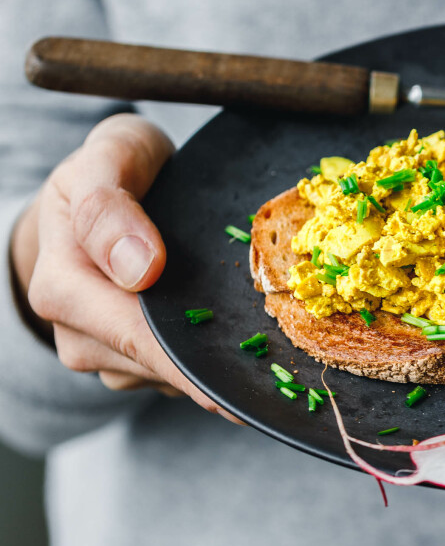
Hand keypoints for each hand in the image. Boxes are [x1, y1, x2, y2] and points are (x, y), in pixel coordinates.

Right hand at [10, 114, 237, 418]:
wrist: (104, 188)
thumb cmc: (114, 169)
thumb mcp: (109, 157)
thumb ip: (108, 207)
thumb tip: (140, 271)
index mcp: (61, 288)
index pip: (131, 336)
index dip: (187, 363)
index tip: (236, 388)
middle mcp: (77, 334)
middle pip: (156, 365)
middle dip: (215, 367)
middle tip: (281, 373)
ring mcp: (106, 356)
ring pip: (170, 377)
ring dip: (217, 361)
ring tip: (266, 336)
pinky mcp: (134, 365)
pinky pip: (178, 373)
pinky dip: (212, 354)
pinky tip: (241, 333)